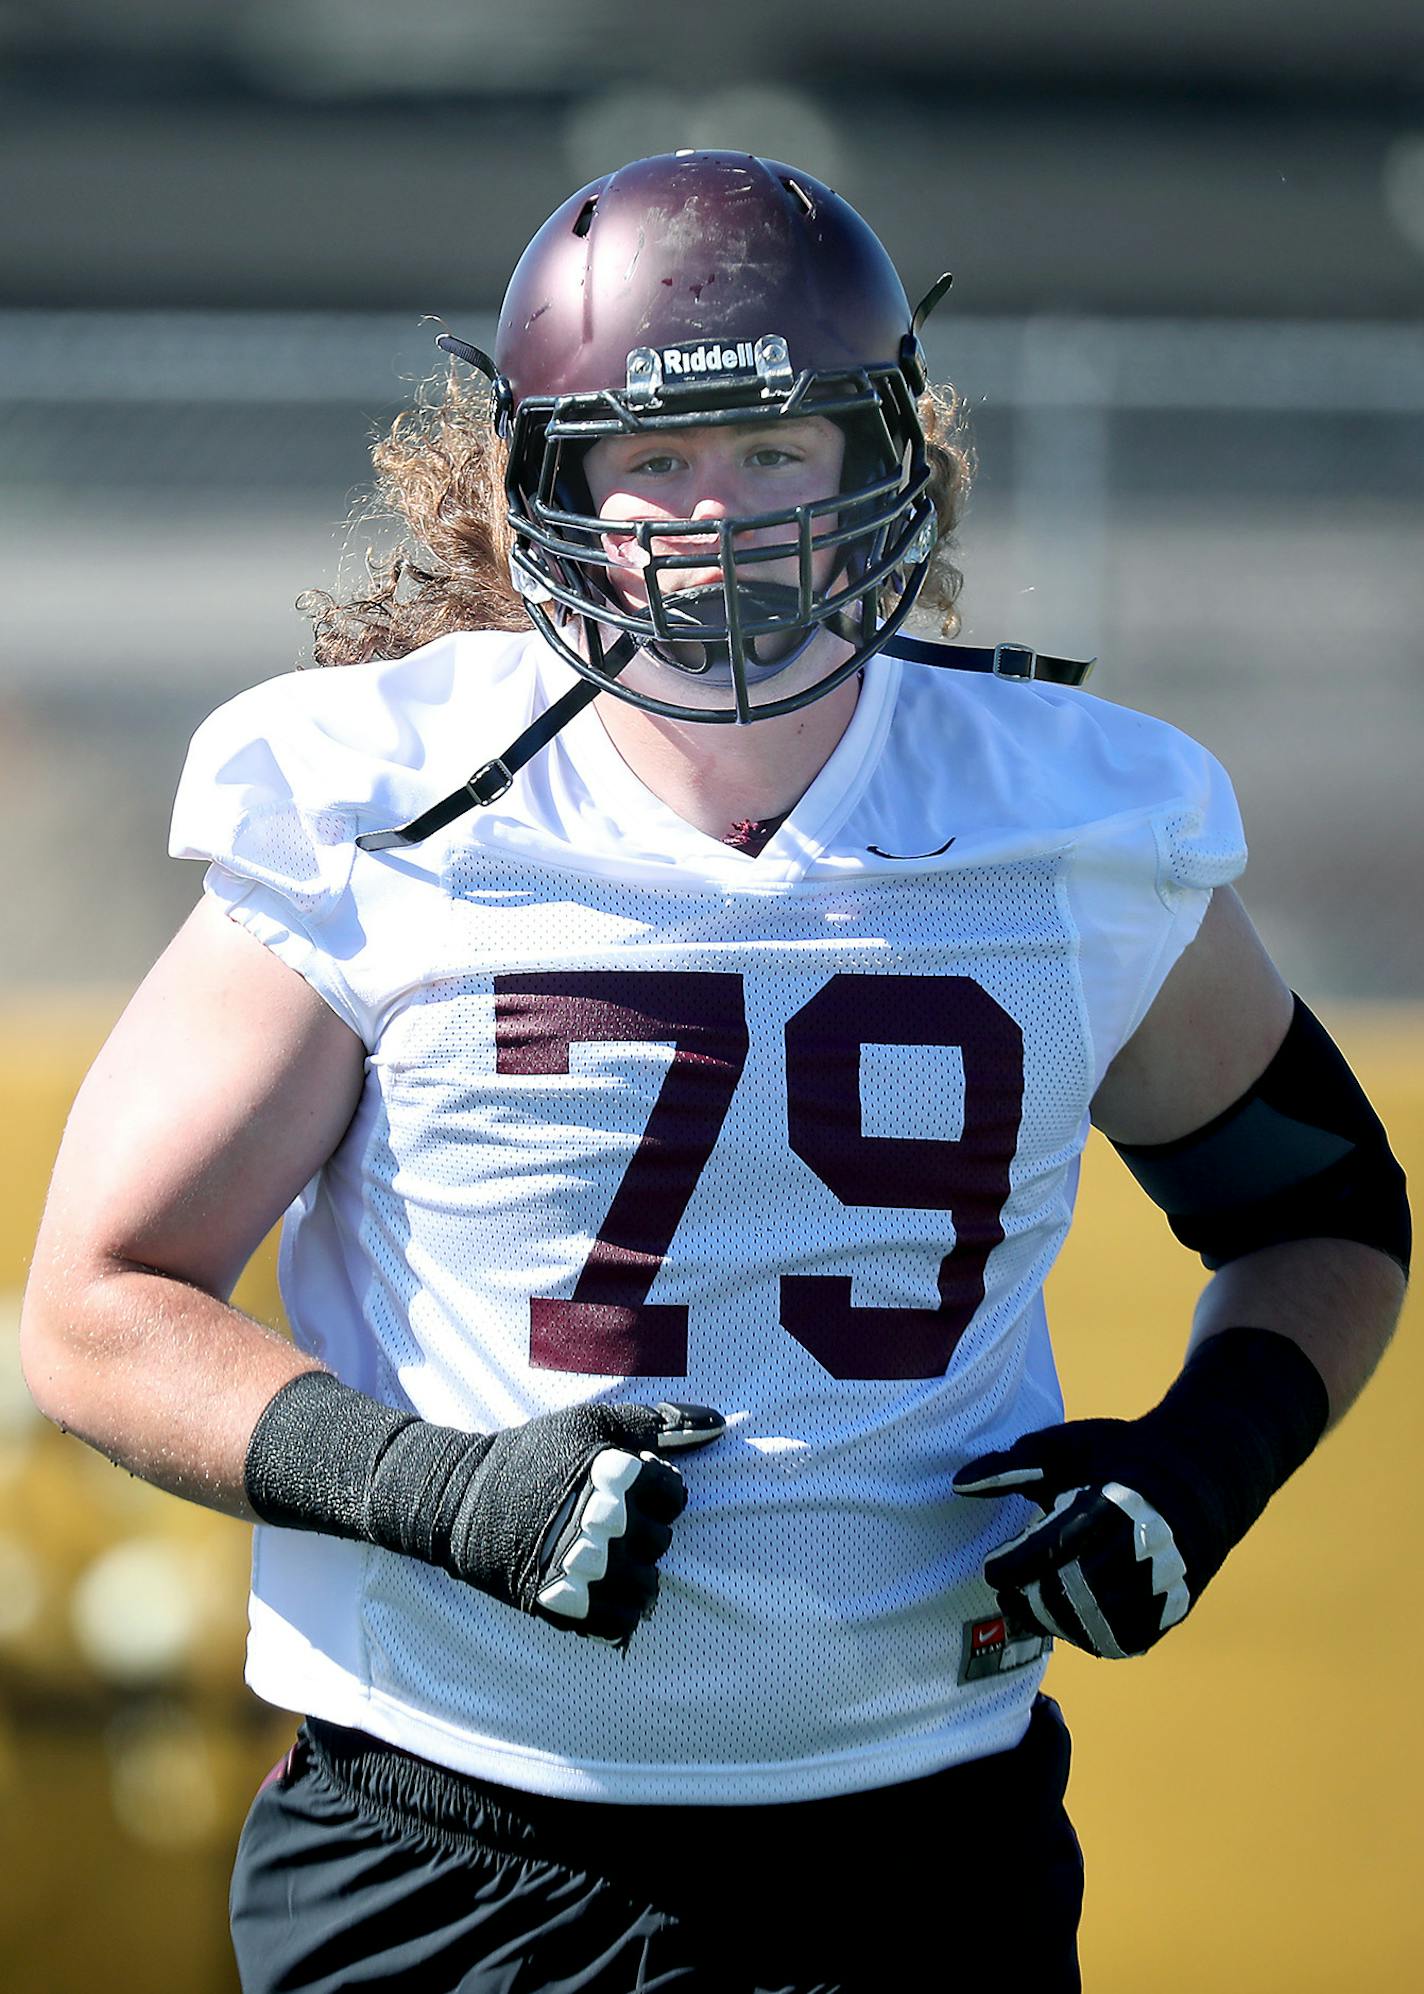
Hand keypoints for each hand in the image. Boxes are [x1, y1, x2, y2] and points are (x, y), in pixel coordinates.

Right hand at [434, 1400, 725, 1645]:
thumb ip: (659, 1422)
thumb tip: (719, 1422)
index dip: (661, 1493)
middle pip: (662, 1541)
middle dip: (647, 1532)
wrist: (463, 1498)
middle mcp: (599, 1521)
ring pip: (646, 1587)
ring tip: (612, 1558)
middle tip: (618, 1524)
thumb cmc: (535, 1454)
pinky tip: (600, 1587)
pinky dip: (617, 1609)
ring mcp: (577, 1565)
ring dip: (636, 1574)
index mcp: (611, 1474)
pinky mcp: (556, 1601)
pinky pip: (616, 1621)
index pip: (675, 1495)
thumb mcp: (592, 1423)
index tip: (636, 1492)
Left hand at [953, 1419, 1195, 1659]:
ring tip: (1035, 1608)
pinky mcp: (1174, 1606)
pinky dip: (1092, 1636)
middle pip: (1071, 1593)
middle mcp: (1142, 1545)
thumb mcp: (1070, 1445)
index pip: (1050, 1550)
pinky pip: (1126, 1639)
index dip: (1012, 1568)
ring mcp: (1163, 1581)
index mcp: (1112, 1502)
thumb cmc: (1123, 1455)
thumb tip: (960, 1483)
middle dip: (1029, 1600)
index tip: (992, 1568)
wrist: (1205, 1472)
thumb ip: (1015, 1466)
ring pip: (1097, 1624)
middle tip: (1009, 1595)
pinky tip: (1073, 1620)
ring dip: (1057, 1623)